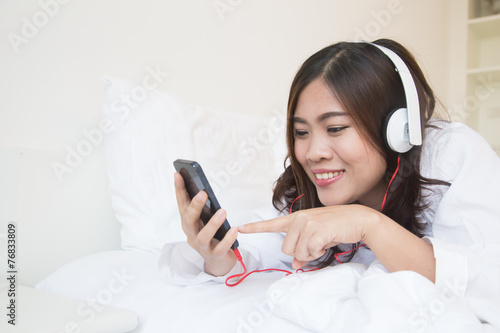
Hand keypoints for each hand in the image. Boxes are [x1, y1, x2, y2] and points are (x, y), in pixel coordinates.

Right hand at [174, 172, 237, 275]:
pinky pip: (220, 249)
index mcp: (188, 223)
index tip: (178, 174)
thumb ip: (202, 207)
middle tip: (203, 193)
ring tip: (223, 211)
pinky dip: (227, 240)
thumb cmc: (211, 235)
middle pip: (189, 220)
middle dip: (195, 206)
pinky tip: (234, 230)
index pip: (181, 204)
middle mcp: (192, 234)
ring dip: (212, 223)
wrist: (217, 262)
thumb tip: (201, 187)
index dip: (179, 190)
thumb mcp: (204, 220)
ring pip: (203, 236)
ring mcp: (202, 247)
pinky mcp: (214, 256)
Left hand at [238, 205, 377, 268]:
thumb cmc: (337, 228)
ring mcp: (307, 223)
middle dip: (301, 253)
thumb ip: (303, 249)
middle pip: (286, 249)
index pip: (272, 224)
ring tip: (323, 242)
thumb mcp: (317, 239)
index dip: (254, 227)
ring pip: (297, 253)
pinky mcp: (316, 230)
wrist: (359, 220)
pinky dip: (319, 252)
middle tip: (316, 245)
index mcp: (296, 218)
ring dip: (311, 254)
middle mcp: (299, 218)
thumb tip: (295, 265)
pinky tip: (328, 242)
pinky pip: (310, 252)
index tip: (240, 228)